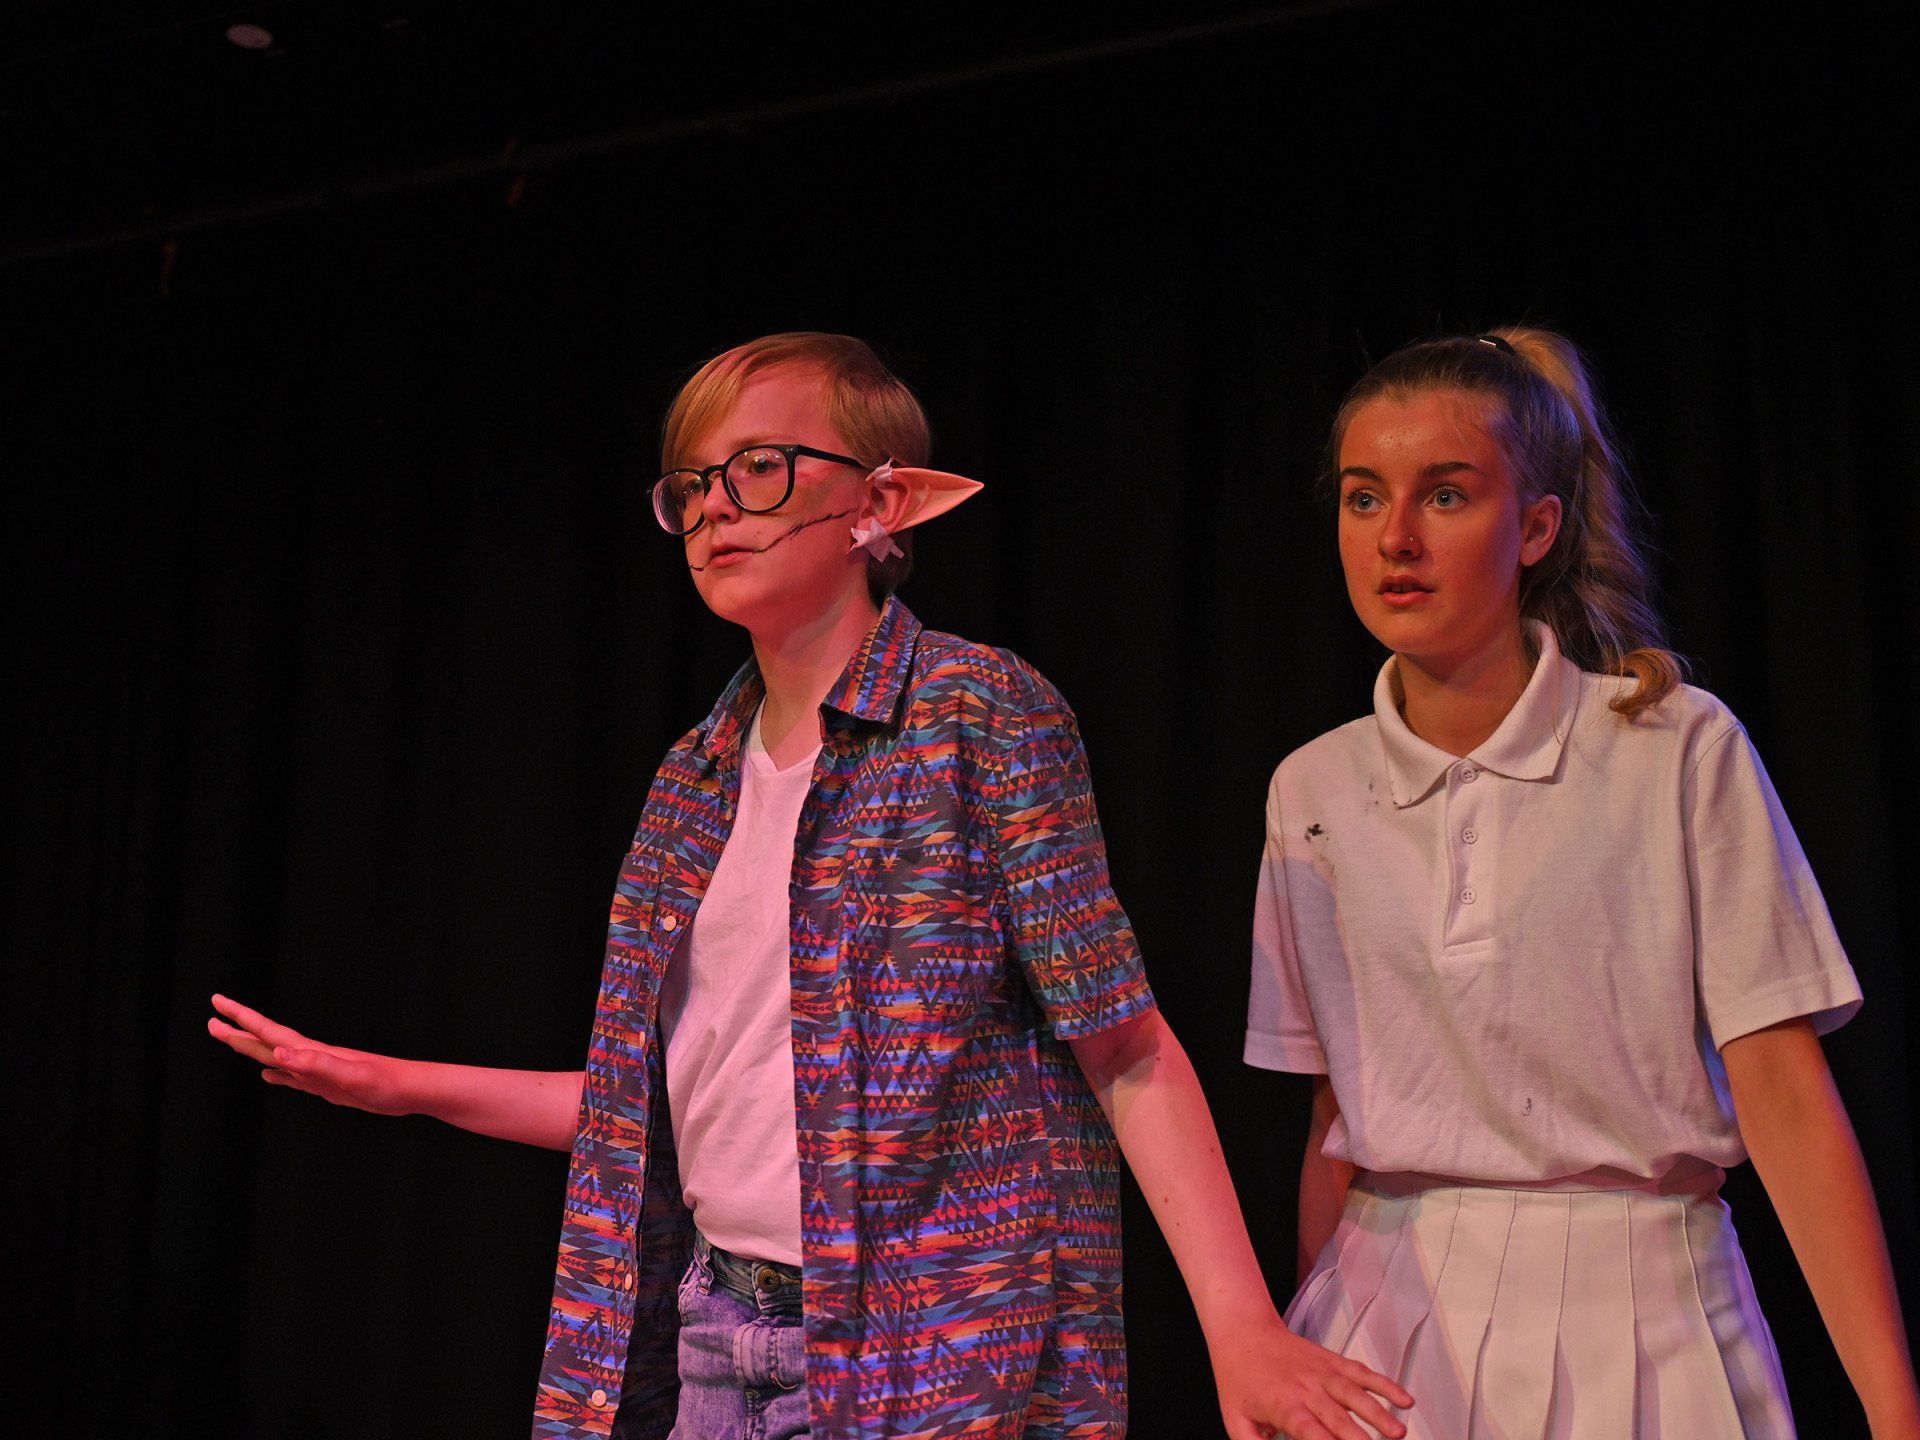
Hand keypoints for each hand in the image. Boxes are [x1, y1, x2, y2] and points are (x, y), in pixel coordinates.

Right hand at [207, 993, 412, 1114]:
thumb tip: (278, 1054)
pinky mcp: (327, 1085)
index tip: (217, 1003)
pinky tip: (270, 1074)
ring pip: (276, 1058)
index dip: (242, 1018)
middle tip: (210, 1020)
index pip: (268, 1032)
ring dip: (253, 1050)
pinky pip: (294, 1078)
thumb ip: (316, 1065)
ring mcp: (318, 1071)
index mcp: (311, 1053)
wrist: (411, 1091)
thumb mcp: (350, 1077)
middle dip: (238, 1030)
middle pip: (266, 1041)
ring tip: (233, 1041)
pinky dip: (278, 1074)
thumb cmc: (385, 1084)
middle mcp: (311, 1058)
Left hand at [1211, 1312, 1413, 1439]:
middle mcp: (1308, 1389)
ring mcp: (1323, 1373)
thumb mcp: (1235, 1420)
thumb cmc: (1239, 1377)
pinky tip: (1405, 1400)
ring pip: (1356, 1395)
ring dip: (1379, 1415)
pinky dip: (1385, 1385)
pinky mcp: (1333, 1361)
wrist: (1243, 1330)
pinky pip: (1363, 1373)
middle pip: (1339, 1419)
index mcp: (1285, 1407)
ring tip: (1398, 1433)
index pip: (1311, 1433)